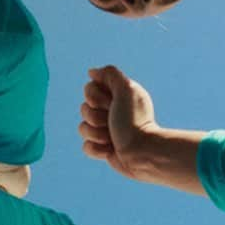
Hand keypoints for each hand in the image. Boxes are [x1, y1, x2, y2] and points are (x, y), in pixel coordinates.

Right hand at [79, 65, 156, 179]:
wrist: (142, 152)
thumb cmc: (135, 121)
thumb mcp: (126, 89)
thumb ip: (110, 74)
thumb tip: (91, 72)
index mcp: (115, 97)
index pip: (89, 89)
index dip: (95, 97)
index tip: (112, 103)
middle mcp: (109, 112)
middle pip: (83, 109)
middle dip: (97, 117)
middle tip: (113, 122)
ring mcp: (105, 131)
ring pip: (82, 128)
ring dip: (98, 134)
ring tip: (113, 138)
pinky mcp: (102, 149)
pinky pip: (86, 146)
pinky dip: (98, 149)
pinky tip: (111, 150)